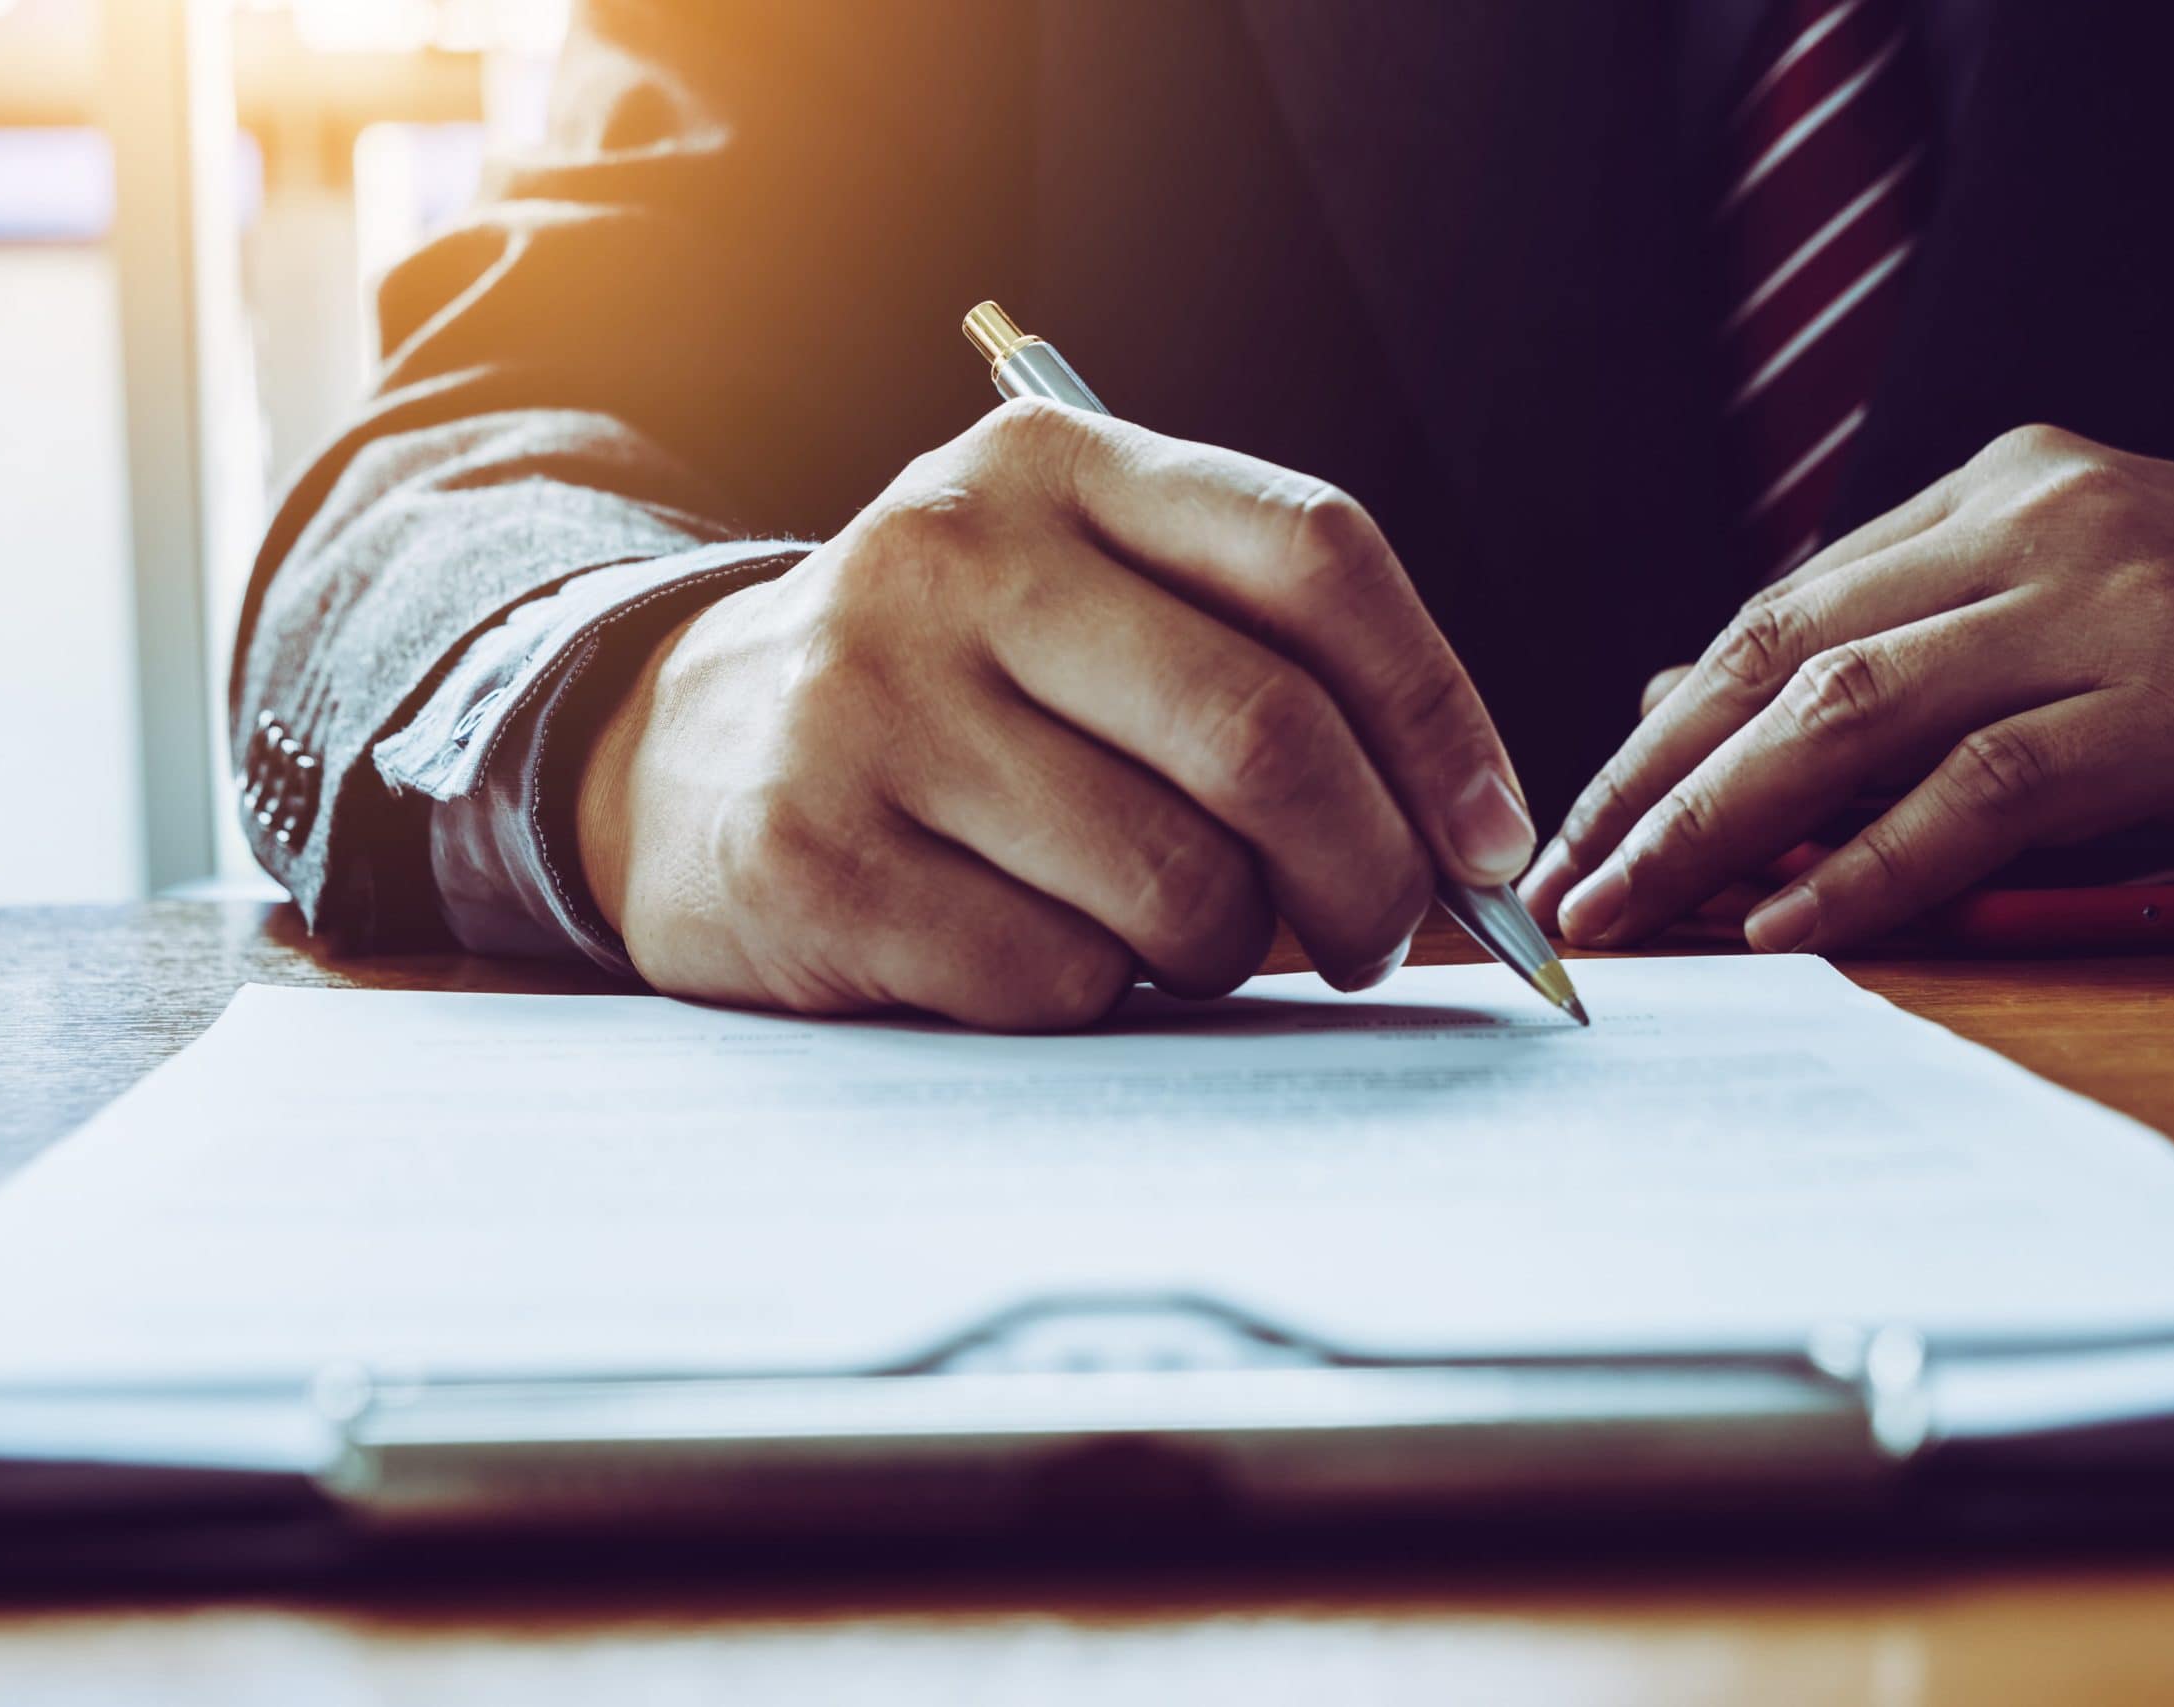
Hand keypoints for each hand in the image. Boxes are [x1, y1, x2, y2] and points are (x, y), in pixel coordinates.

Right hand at [576, 399, 1534, 1028]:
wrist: (681, 752)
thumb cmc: (949, 693)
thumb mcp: (1075, 602)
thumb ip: (1252, 661)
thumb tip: (1470, 844)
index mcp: (1048, 469)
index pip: (1314, 554)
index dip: (1443, 713)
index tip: (1492, 840)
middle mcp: (952, 561)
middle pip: (1266, 736)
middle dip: (1371, 876)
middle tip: (1376, 937)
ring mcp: (868, 706)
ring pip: (1175, 882)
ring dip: (1227, 951)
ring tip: (1186, 937)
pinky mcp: (813, 856)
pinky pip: (1056, 979)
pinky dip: (1099, 1000)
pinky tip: (1046, 956)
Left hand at [1522, 425, 2173, 952]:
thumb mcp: (2045, 627)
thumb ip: (1877, 656)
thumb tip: (1664, 705)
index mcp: (1997, 490)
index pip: (1775, 610)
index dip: (1662, 725)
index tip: (1576, 820)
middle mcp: (2038, 520)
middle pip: (1779, 651)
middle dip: (1653, 778)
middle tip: (1565, 885)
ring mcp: (2115, 601)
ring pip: (1850, 711)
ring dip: (1718, 823)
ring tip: (1630, 912)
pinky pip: (1985, 788)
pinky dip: (1870, 865)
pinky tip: (1786, 925)